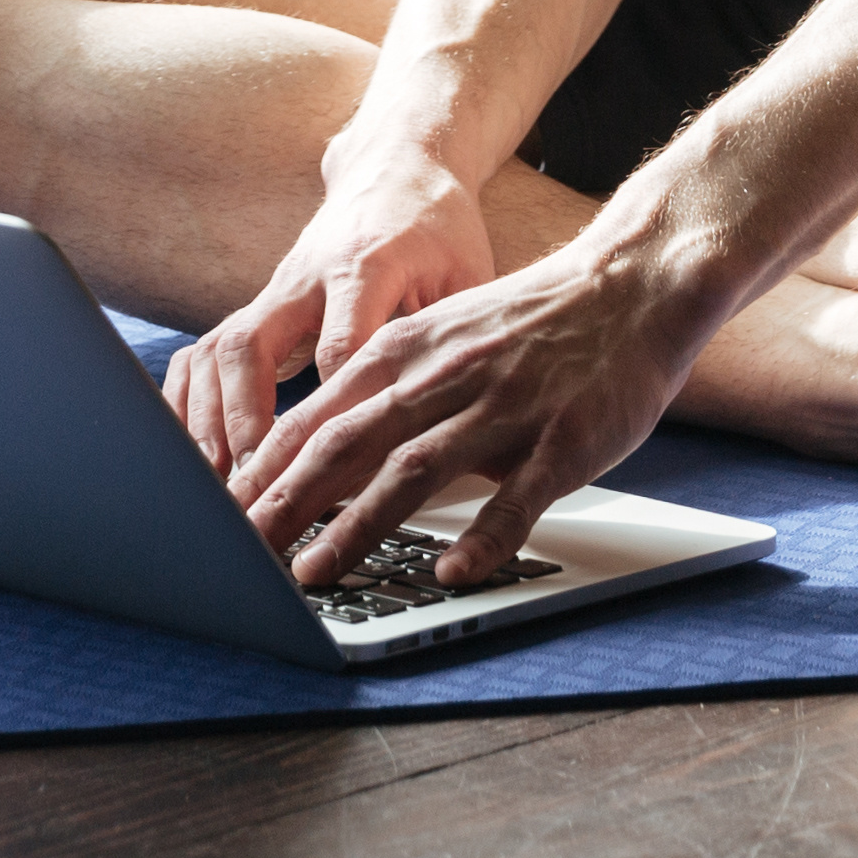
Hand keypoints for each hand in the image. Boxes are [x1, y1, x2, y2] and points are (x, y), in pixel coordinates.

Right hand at [165, 142, 494, 478]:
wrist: (395, 167)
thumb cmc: (437, 226)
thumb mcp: (466, 272)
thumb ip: (456, 338)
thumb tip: (464, 416)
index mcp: (364, 266)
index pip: (337, 345)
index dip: (331, 407)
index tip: (333, 464)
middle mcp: (306, 278)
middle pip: (251, 345)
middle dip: (242, 416)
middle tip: (252, 478)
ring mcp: (275, 291)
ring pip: (218, 349)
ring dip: (209, 416)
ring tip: (217, 477)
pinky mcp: (261, 305)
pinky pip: (205, 350)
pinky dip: (189, 399)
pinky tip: (195, 449)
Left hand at [223, 228, 714, 592]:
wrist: (633, 283)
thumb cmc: (533, 321)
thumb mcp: (443, 337)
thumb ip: (388, 389)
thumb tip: (324, 455)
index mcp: (406, 350)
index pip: (314, 417)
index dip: (264, 470)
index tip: (224, 516)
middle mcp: (442, 376)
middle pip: (343, 444)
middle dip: (284, 504)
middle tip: (240, 554)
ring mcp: (502, 407)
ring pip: (412, 471)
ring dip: (354, 527)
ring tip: (313, 573)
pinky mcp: (562, 437)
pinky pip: (516, 496)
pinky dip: (480, 538)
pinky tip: (450, 574)